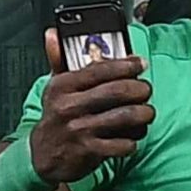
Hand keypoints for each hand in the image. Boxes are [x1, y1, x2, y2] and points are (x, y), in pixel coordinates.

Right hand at [27, 46, 151, 182]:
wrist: (43, 155)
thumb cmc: (55, 118)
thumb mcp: (54, 87)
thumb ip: (58, 59)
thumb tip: (53, 34)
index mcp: (63, 86)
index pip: (100, 69)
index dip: (126, 65)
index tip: (139, 64)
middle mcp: (70, 106)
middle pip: (118, 91)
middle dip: (140, 89)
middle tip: (146, 90)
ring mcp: (80, 130)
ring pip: (125, 116)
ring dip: (144, 114)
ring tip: (147, 112)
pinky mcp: (89, 151)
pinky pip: (122, 143)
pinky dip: (134, 139)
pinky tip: (133, 135)